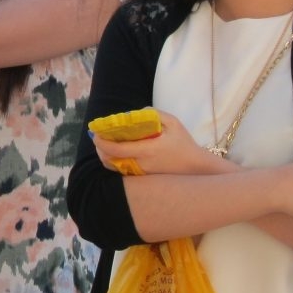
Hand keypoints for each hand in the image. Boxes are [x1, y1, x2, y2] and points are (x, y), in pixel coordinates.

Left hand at [93, 111, 219, 177]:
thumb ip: (153, 113)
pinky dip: (116, 162)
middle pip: (110, 161)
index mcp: (147, 150)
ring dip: (106, 156)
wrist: (197, 168)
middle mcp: (142, 164)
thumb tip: (134, 113)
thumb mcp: (173, 122)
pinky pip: (124, 171)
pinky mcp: (144, 178)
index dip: (102, 143)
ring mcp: (142, 174)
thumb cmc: (184, 143)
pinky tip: (117, 153)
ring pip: (115, 168)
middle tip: (98, 139)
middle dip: (100, 150)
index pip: (117, 149)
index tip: (95, 134)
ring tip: (105, 145)